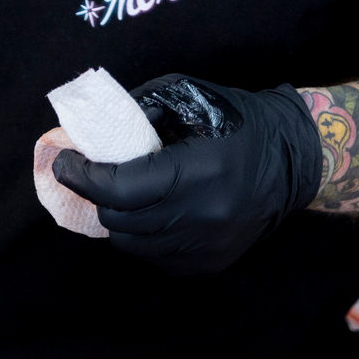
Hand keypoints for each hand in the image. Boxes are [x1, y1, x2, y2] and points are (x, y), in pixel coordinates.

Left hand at [51, 73, 322, 274]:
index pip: (118, 188)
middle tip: (87, 172)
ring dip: (115, 217)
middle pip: (120, 219)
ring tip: (115, 192)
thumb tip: (91, 129)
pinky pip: (156, 258)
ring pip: (133, 244)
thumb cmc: (236, 120)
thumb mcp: (187, 96)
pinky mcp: (212, 261)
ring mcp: (208, 245)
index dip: (81, 176)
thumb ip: (138, 109)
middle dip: (95, 194)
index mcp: (195, 173)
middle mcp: (202, 216)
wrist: (294, 159)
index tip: (64, 160)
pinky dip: (140, 237)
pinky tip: (144, 212)